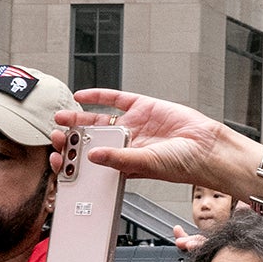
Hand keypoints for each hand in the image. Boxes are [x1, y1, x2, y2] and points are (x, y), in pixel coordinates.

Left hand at [67, 89, 246, 192]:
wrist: (207, 147)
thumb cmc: (184, 165)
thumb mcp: (146, 163)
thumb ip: (119, 158)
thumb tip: (93, 156)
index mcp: (125, 163)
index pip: (92, 163)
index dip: (74, 162)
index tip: (57, 160)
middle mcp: (127, 144)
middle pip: (92, 141)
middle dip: (72, 139)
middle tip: (55, 136)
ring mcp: (134, 124)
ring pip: (100, 120)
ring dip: (80, 119)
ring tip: (62, 118)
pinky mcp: (143, 107)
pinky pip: (116, 100)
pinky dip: (98, 97)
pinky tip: (82, 96)